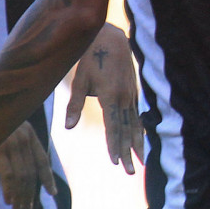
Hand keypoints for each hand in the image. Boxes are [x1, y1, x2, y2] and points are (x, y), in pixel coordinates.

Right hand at [0, 121, 56, 208]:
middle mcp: (24, 138)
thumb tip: (21, 164)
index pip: (42, 160)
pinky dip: (10, 191)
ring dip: (21, 196)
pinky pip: (9, 175)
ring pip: (22, 177)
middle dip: (31, 193)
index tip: (52, 193)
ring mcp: (12, 143)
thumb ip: (17, 144)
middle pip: (32, 173)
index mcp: (29, 133)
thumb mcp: (7, 129)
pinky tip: (9, 200)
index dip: (48, 178)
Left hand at [65, 23, 142, 173]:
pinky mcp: (132, 91)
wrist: (110, 37)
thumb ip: (74, 104)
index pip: (113, 127)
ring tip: (141, 161)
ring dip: (137, 143)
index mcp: (110, 96)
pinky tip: (140, 139)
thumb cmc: (89, 56)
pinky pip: (136, 114)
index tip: (115, 163)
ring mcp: (131, 94)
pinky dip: (138, 129)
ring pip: (135, 123)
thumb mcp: (79, 78)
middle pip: (127, 130)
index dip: (114, 146)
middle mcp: (124, 97)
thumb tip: (68, 127)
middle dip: (128, 152)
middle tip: (130, 171)